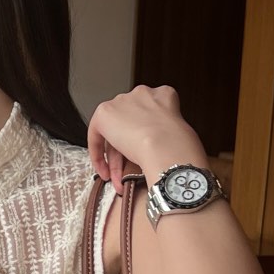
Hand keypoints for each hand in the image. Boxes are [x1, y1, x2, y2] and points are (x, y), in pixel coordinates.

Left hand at [86, 85, 207, 187]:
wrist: (166, 145)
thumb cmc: (177, 145)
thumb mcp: (176, 133)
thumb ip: (163, 131)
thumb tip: (154, 145)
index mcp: (163, 96)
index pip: (148, 116)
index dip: (144, 138)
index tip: (144, 154)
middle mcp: (141, 94)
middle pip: (128, 126)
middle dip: (126, 153)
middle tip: (128, 173)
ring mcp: (122, 102)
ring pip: (114, 133)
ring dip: (116, 160)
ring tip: (118, 179)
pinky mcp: (104, 113)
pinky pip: (96, 134)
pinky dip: (98, 154)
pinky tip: (105, 170)